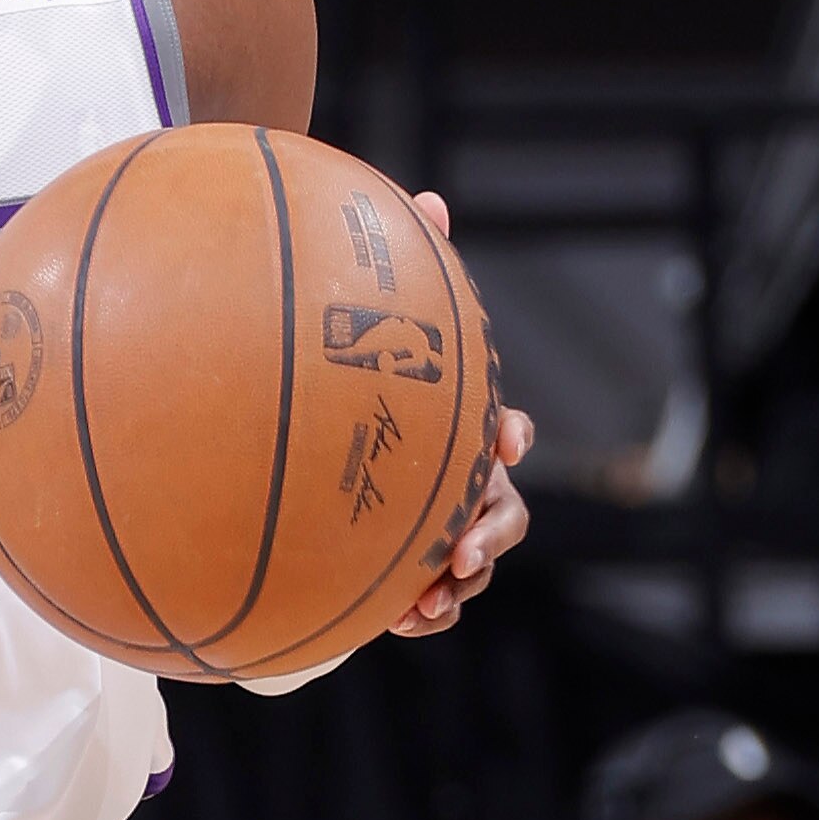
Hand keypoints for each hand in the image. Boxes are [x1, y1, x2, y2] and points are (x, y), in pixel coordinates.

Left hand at [384, 203, 530, 637]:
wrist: (307, 469)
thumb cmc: (354, 387)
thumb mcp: (371, 329)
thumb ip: (405, 271)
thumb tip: (432, 198)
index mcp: (460, 433)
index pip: (504, 431)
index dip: (511, 435)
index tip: (507, 440)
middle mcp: (460, 485)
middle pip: (504, 513)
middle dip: (491, 534)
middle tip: (461, 551)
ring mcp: (437, 532)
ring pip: (473, 566)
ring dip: (461, 584)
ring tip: (428, 600)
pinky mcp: (407, 575)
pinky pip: (431, 603)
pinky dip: (422, 614)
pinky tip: (394, 622)